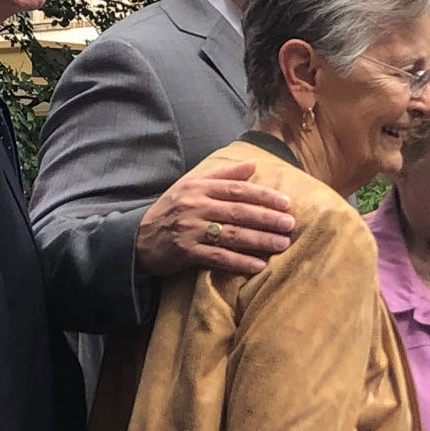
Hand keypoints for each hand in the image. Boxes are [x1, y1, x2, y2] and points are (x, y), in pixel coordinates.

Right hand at [134, 161, 294, 279]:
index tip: (286, 203)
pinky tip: (258, 266)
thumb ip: (223, 175)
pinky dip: (239, 261)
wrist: (139, 238)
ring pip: (232, 234)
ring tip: (282, 244)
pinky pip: (218, 257)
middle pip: (238, 211)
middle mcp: (195, 205)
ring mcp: (190, 229)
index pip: (237, 189)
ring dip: (259, 240)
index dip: (263, 196)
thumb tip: (253, 164)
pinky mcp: (186, 251)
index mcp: (199, 187)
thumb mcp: (192, 185)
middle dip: (267, 218)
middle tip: (290, 224)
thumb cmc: (172, 210)